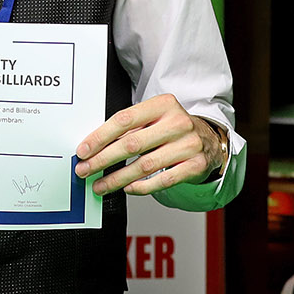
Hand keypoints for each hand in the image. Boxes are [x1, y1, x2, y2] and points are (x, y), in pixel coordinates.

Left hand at [73, 93, 222, 194]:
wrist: (210, 140)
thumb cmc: (172, 128)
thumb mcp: (154, 118)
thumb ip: (129, 128)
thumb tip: (93, 147)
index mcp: (162, 105)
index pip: (124, 120)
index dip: (99, 137)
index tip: (83, 151)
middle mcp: (177, 123)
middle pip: (131, 144)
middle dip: (102, 160)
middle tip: (85, 170)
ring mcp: (188, 145)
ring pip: (144, 166)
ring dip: (117, 178)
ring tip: (100, 185)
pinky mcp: (195, 165)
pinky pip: (163, 180)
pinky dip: (141, 187)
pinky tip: (127, 188)